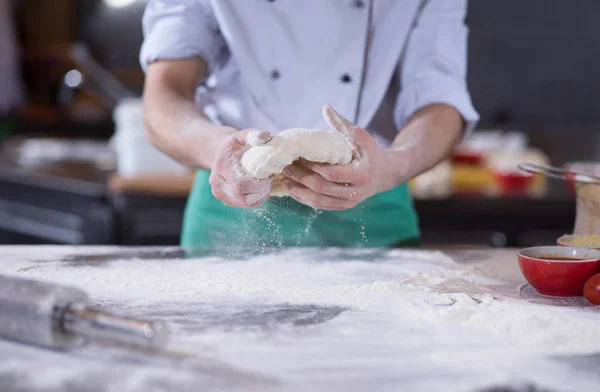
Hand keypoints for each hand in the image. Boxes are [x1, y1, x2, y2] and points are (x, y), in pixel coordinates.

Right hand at [209, 129, 273, 207]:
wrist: (221, 154)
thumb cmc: (235, 144)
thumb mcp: (243, 135)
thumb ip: (253, 135)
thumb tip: (266, 136)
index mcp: (221, 168)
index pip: (240, 185)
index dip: (258, 184)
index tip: (268, 175)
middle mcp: (217, 184)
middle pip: (243, 198)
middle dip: (261, 191)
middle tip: (269, 179)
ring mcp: (221, 194)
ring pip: (246, 204)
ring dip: (261, 195)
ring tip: (264, 182)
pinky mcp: (226, 201)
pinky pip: (246, 205)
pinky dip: (257, 198)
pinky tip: (259, 187)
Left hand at [281, 105, 403, 209]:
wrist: (387, 173)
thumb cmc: (372, 152)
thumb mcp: (361, 136)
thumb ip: (342, 124)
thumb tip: (325, 107)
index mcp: (361, 174)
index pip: (332, 173)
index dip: (313, 166)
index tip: (299, 155)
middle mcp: (355, 192)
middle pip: (321, 188)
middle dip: (301, 178)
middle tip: (285, 167)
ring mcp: (349, 202)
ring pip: (318, 201)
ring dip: (299, 191)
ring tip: (284, 179)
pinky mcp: (343, 206)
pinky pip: (320, 205)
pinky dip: (304, 199)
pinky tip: (292, 189)